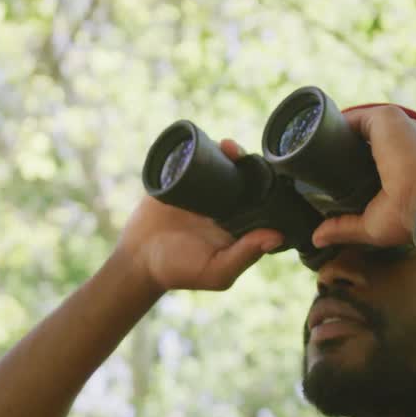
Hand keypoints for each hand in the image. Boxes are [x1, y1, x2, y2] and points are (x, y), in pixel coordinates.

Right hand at [115, 139, 283, 292]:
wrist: (138, 260)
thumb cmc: (180, 272)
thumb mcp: (216, 271)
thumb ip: (245, 255)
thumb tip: (277, 236)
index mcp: (241, 222)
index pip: (263, 197)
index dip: (269, 182)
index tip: (269, 173)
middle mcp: (226, 203)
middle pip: (245, 174)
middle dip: (247, 160)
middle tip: (239, 154)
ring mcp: (204, 189)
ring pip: (222, 162)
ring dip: (227, 150)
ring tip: (226, 147)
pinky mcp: (181, 179)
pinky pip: (194, 158)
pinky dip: (200, 147)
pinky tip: (204, 143)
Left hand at [310, 106, 415, 248]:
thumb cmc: (409, 215)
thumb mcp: (370, 224)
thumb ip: (343, 227)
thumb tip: (317, 239)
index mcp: (407, 163)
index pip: (374, 157)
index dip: (351, 163)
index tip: (329, 173)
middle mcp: (405, 140)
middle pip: (364, 140)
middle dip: (341, 149)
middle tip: (314, 164)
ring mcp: (396, 127)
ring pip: (357, 127)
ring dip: (334, 135)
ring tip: (308, 148)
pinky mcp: (385, 118)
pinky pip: (353, 117)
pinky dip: (333, 124)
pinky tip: (314, 134)